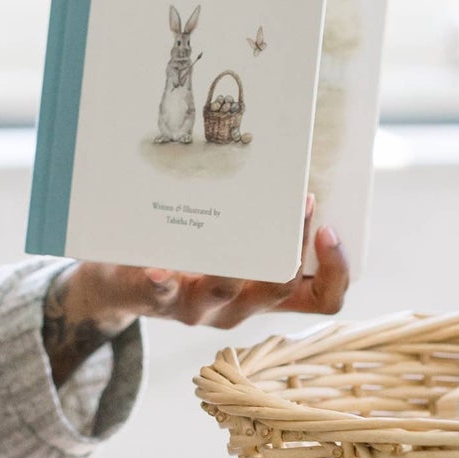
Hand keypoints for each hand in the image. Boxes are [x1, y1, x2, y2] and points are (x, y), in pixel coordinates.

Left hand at [54, 215, 348, 344]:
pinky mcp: (155, 298)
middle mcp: (238, 306)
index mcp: (263, 292)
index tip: (330, 227)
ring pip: (226, 290)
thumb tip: (289, 151)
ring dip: (236, 261)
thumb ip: (258, 216)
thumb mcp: (229, 240)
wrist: (121, 281)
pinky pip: (161, 295)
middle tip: (301, 200)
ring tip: (238, 220)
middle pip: (280, 289)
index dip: (337, 270)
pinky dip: (163, 282)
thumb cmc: (185, 249)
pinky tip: (161, 267)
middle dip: (296, 246)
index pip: (322, 299)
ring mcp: (197, 307)